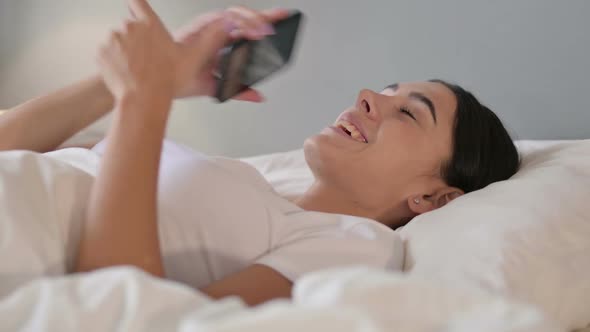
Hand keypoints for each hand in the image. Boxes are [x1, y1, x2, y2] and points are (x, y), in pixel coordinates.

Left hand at [97, 0, 229, 107]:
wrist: (143, 98)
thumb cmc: (167, 80)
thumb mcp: (194, 58)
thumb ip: (210, 39)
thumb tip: (228, 24)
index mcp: (150, 24)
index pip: (137, 2)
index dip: (137, 4)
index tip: (137, 9)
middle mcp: (130, 27)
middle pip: (130, 29)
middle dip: (135, 42)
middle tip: (146, 61)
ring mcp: (113, 39)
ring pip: (117, 42)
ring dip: (124, 53)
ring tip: (137, 70)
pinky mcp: (102, 53)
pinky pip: (106, 55)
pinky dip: (113, 63)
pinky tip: (126, 74)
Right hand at [173, 6, 290, 101]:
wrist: (158, 80)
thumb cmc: (180, 77)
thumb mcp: (215, 87)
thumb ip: (238, 90)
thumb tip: (259, 96)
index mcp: (222, 43)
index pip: (247, 30)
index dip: (265, 23)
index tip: (285, 21)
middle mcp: (216, 32)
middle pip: (244, 18)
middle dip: (264, 16)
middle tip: (281, 18)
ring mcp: (208, 27)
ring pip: (235, 15)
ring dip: (252, 20)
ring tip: (265, 30)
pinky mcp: (200, 27)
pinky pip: (222, 20)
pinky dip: (236, 24)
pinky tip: (247, 32)